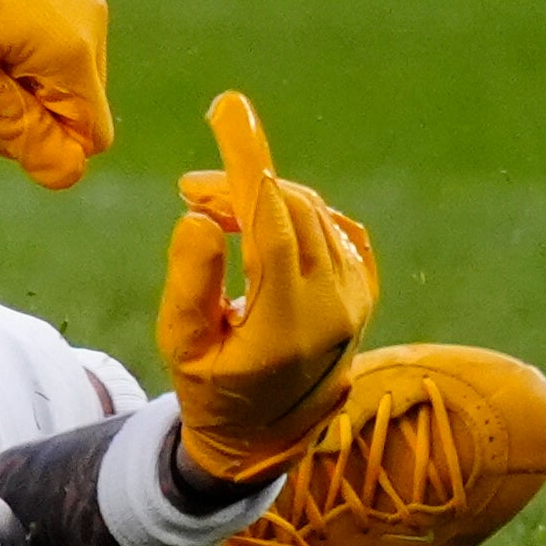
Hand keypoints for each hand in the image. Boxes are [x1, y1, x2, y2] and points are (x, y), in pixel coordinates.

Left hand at [0, 0, 112, 189]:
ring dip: (26, 69)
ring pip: (65, 60)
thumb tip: (66, 172)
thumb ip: (20, 128)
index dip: (51, 143)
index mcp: (75, 48)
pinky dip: (24, 35)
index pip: (93, 132)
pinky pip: (56, 22)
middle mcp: (92, 14)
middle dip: (35, 106)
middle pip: (80, 96)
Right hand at [156, 91, 377, 483]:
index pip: (272, 220)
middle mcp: (336, 305)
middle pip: (289, 208)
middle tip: (189, 190)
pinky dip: (298, 213)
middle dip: (238, 184)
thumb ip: (189, 280)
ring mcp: (357, 299)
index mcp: (289, 321)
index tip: (227, 107)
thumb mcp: (182, 342)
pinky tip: (266, 225)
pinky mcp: (364, 294)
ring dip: (262, 198)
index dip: (247, 160)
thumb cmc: (211, 389)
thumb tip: (199, 216)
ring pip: (313, 214)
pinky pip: (338, 229)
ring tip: (214, 214)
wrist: (265, 438)